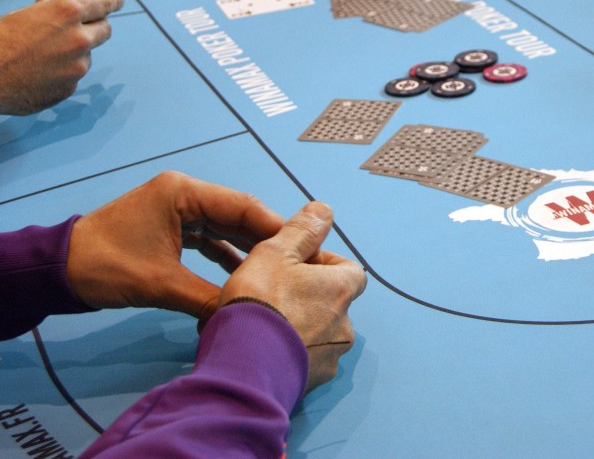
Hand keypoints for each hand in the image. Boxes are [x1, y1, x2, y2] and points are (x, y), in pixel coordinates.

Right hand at [0, 0, 123, 114]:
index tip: (119, 0)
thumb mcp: (19, 16)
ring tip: (41, 57)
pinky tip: (37, 74)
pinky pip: (72, 76)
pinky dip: (61, 74)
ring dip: (74, 54)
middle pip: (105, 30)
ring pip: (86, 55)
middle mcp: (80, 38)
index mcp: (68, 12)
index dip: (113, 1)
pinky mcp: (71, 87)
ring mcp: (78, 65)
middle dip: (95, 28)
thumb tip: (48, 4)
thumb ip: (43, 11)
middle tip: (80, 29)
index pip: (105, 3)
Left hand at [66, 171, 285, 318]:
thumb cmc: (105, 268)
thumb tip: (248, 317)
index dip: (276, 228)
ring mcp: (176, 208)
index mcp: (183, 192)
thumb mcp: (162, 285)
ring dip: (248, 248)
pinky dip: (225, 254)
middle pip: (238, 214)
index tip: (305, 247)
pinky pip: (208, 236)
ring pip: (225, 226)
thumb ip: (209, 297)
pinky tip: (246, 273)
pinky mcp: (170, 225)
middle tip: (299, 261)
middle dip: (266, 239)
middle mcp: (184, 193)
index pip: (243, 206)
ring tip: (280, 269)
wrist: (56, 272)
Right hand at [217, 202, 367, 390]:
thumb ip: (301, 230)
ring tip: (261, 325)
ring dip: (296, 327)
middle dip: (306, 297)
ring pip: (317, 334)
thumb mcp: (276, 253)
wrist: (244, 370)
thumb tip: (323, 209)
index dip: (323, 264)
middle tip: (270, 295)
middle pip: (332, 303)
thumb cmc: (261, 304)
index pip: (349, 270)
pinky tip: (260, 350)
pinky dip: (288, 353)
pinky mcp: (312, 383)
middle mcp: (345, 325)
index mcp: (341, 290)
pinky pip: (304, 361)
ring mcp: (330, 357)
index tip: (296, 265)